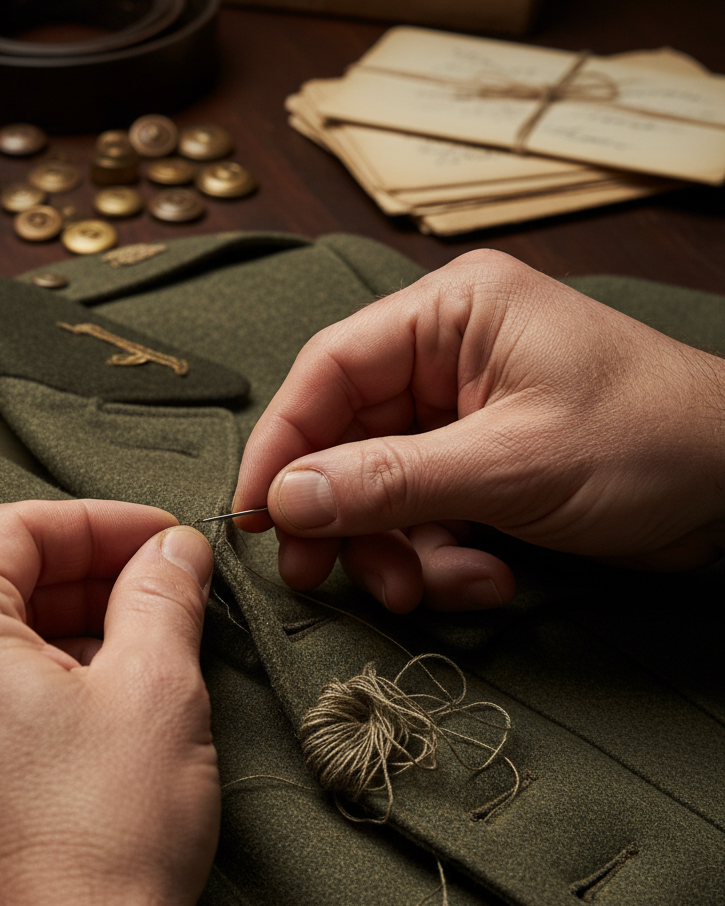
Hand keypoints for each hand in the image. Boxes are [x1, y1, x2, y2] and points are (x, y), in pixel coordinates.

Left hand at [0, 500, 217, 905]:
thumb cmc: (109, 839)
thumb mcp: (157, 687)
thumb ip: (161, 592)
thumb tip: (172, 550)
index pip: (14, 530)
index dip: (100, 522)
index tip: (160, 538)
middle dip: (85, 577)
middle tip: (158, 586)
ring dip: (59, 633)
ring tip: (136, 649)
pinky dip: (25, 690)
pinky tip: (89, 712)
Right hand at [234, 250, 724, 612]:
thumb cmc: (650, 441)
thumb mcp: (511, 464)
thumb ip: (389, 482)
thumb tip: (286, 499)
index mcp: (450, 314)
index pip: (330, 370)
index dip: (283, 442)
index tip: (256, 512)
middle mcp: (444, 356)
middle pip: (346, 437)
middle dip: (342, 516)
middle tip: (323, 577)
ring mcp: (459, 414)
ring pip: (379, 488)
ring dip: (396, 551)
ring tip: (432, 591)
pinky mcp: (477, 465)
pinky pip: (422, 515)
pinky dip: (438, 558)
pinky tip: (483, 580)